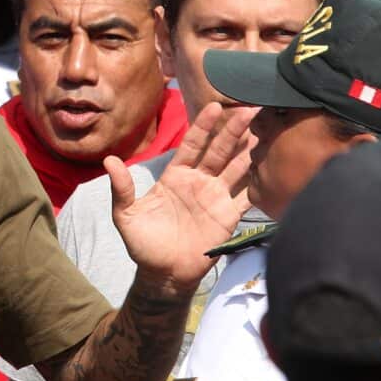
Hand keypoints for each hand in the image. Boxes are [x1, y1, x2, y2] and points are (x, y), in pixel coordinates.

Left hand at [107, 102, 255, 296]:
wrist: (163, 274)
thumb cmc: (143, 244)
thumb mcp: (126, 215)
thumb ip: (122, 188)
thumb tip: (109, 160)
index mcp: (176, 176)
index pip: (192, 144)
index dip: (203, 126)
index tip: (214, 105)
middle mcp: (199, 182)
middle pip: (218, 150)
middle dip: (232, 130)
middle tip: (249, 109)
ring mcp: (216, 197)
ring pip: (236, 168)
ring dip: (249, 150)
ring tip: (264, 130)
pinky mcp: (229, 216)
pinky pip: (247, 195)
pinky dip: (259, 182)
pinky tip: (271, 166)